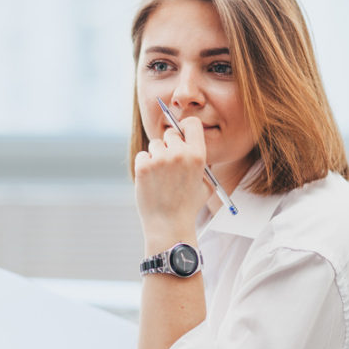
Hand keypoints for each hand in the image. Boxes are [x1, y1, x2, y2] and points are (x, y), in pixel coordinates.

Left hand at [134, 117, 210, 244]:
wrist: (169, 225)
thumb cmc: (188, 206)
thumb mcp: (206, 184)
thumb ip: (202, 164)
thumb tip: (193, 145)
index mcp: (198, 155)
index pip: (192, 123)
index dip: (185, 127)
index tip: (181, 133)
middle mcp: (179, 154)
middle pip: (170, 133)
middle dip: (168, 145)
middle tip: (167, 162)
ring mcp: (160, 159)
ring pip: (154, 145)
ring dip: (156, 156)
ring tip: (160, 178)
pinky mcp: (143, 166)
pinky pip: (142, 155)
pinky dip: (144, 165)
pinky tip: (151, 181)